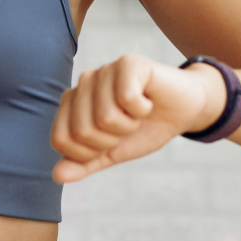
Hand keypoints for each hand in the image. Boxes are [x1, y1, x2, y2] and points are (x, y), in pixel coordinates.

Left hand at [50, 54, 222, 182]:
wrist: (184, 110)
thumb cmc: (146, 128)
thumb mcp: (112, 153)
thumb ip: (84, 163)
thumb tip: (57, 176)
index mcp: (72, 103)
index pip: (61, 141)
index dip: (89, 153)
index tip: (110, 142)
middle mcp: (83, 83)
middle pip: (82, 131)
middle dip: (112, 140)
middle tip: (129, 125)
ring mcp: (104, 70)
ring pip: (105, 117)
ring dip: (130, 125)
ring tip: (138, 113)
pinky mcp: (128, 63)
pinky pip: (127, 100)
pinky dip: (143, 110)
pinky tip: (148, 100)